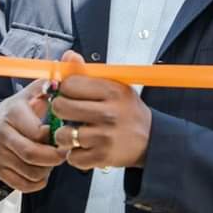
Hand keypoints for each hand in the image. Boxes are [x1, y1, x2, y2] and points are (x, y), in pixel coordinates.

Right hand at [0, 78, 65, 192]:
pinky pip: (23, 185)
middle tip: (63, 151)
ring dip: (47, 169)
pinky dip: (38, 182)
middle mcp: (3, 134)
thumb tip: (69, 63)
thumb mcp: (33, 93)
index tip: (61, 133)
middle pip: (32, 155)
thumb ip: (52, 82)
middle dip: (54, 157)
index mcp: (13, 112)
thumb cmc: (20, 110)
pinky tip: (42, 169)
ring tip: (51, 158)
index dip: (54, 136)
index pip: (37, 132)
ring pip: (30, 172)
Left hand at [50, 51, 152, 170]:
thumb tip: (68, 56)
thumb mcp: (114, 86)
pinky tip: (84, 147)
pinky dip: (75, 154)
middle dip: (61, 110)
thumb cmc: (129, 112)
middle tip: (69, 112)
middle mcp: (109, 113)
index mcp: (112, 91)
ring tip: (75, 132)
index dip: (66, 89)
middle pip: (61, 107)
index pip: (69, 84)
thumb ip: (88, 72)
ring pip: (63, 134)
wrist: (151, 139)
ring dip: (66, 135)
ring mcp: (105, 137)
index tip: (70, 93)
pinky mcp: (102, 157)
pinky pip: (72, 156)